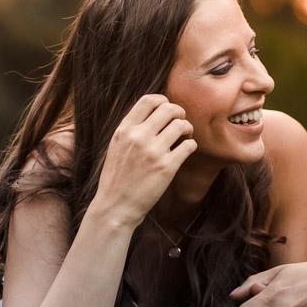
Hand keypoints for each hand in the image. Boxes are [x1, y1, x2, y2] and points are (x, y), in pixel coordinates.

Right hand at [88, 94, 195, 226]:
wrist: (116, 206)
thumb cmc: (117, 177)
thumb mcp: (117, 146)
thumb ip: (132, 129)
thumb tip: (154, 112)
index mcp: (125, 130)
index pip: (148, 100)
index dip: (163, 100)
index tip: (167, 108)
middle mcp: (139, 137)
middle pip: (169, 109)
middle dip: (179, 112)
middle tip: (180, 121)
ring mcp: (153, 152)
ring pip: (181, 125)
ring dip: (187, 128)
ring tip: (184, 136)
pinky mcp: (167, 167)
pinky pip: (189, 145)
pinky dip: (191, 145)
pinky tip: (186, 149)